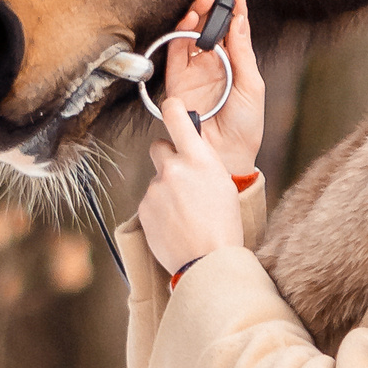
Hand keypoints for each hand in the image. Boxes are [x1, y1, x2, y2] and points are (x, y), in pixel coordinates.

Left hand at [136, 100, 247, 280]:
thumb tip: (191, 152)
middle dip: (167, 158)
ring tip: (185, 213)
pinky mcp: (143, 207)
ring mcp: (156, 188)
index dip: (172, 108)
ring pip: (157, 178)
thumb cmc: (224, 224)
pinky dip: (159, 209)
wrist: (208, 260)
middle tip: (182, 179)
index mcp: (199, 158)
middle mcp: (174, 168)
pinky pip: (150, 200)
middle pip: (159, 147)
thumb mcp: (222, 184)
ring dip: (166, 190)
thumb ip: (203, 163)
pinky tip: (175, 223)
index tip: (172, 108)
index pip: (176, 116)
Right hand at [160, 0, 266, 175]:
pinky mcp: (177, 79)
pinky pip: (176, 49)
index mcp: (236, 62)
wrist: (226, 157)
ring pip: (193, 30)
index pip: (234, 26)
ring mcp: (195, 69)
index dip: (234, 3)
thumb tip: (240, 21)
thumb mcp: (252, 86)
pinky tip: (191, 17)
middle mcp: (214, 62)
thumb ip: (243, 53)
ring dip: (198, 9)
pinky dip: (181, 31)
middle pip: (211, 22)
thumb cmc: (246, 127)